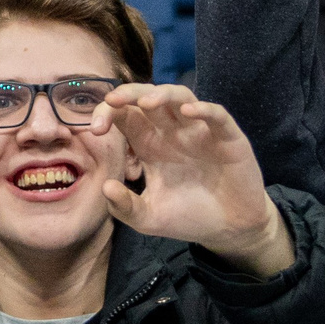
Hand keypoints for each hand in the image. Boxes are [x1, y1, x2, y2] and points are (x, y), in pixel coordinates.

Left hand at [90, 84, 294, 276]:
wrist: (229, 230)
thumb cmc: (188, 217)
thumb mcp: (149, 218)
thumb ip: (125, 206)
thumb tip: (105, 187)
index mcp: (149, 143)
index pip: (124, 114)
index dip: (107, 113)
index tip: (95, 129)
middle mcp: (172, 131)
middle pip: (148, 97)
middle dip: (128, 93)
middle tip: (111, 101)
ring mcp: (200, 131)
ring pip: (180, 96)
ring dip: (162, 94)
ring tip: (146, 103)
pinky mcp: (228, 139)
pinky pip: (217, 115)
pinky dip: (204, 109)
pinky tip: (189, 112)